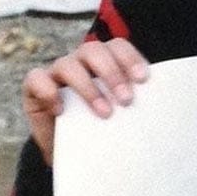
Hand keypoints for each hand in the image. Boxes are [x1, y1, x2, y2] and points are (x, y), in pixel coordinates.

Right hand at [21, 38, 148, 164]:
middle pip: (94, 50)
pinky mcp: (34, 88)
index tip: (143, 80)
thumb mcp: (121, 114)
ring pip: (67, 63)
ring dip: (88, 87)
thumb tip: (162, 110)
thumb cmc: (101, 125)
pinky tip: (61, 110)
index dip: (130, 59)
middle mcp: (81, 61)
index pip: (118, 46)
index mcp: (105, 60)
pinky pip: (36, 79)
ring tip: (104, 112)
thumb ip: (134, 103)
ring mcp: (56, 72)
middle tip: (126, 100)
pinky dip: (49, 91)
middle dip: (112, 73)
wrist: (70, 149)